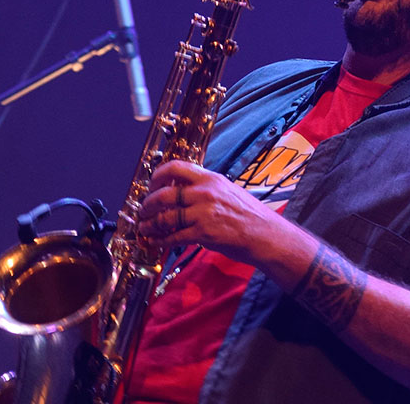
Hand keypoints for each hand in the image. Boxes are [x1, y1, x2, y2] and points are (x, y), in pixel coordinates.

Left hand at [136, 160, 280, 265]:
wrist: (265, 234)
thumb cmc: (249, 215)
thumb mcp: (228, 190)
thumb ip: (205, 188)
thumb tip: (183, 191)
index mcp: (211, 178)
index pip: (176, 167)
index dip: (157, 176)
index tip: (152, 185)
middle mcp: (205, 192)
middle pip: (164, 194)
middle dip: (148, 204)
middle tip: (144, 210)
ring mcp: (203, 213)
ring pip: (165, 217)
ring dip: (150, 224)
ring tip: (145, 227)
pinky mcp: (203, 233)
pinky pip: (174, 237)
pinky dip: (161, 240)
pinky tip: (156, 241)